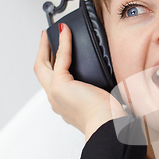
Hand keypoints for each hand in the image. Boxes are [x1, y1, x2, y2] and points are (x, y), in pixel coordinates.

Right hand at [34, 24, 125, 139]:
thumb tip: (115, 85)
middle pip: (42, 73)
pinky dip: (64, 43)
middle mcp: (57, 100)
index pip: (54, 83)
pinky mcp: (61, 85)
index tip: (58, 55)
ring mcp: (55, 93)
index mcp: (66, 106)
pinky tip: (66, 32)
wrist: (107, 126)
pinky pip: (60, 58)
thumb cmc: (109, 119)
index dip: (54, 67)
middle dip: (43, 54)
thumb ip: (102, 93)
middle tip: (47, 39)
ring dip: (46, 47)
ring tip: (54, 33)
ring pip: (43, 66)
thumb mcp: (104, 103)